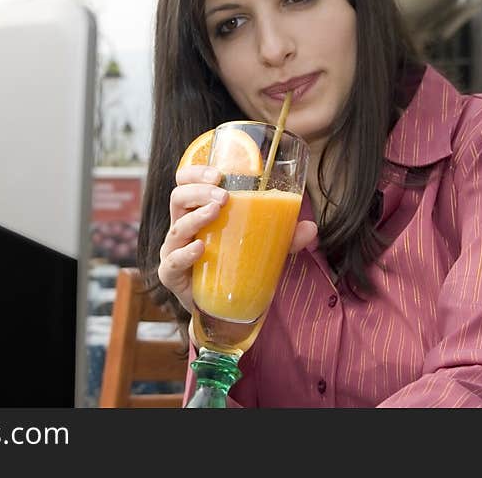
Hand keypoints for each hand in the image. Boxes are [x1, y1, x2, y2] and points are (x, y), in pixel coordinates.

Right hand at [158, 165, 318, 314]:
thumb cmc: (234, 265)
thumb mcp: (262, 246)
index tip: (219, 173)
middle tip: (223, 194)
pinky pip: (172, 261)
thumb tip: (310, 227)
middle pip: (178, 197)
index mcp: (197, 211)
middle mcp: (182, 226)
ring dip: (195, 216)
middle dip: (198, 191)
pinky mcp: (171, 274)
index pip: (186, 182)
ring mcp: (174, 250)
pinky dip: (185, 254)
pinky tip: (199, 248)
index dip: (196, 172)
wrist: (221, 308)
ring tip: (216, 210)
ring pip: (176, 226)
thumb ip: (285, 237)